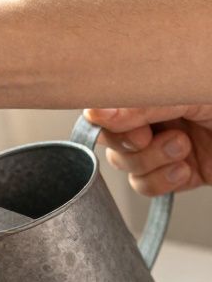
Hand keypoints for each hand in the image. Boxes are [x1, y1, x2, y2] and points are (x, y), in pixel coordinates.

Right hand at [85, 106, 211, 195]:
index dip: (106, 123)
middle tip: (148, 137)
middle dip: (128, 144)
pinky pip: (145, 186)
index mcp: (148, 95)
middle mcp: (150, 121)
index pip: (103, 109)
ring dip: (152, 160)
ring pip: (125, 164)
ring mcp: (160, 149)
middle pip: (108, 140)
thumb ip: (138, 107)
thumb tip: (95, 113)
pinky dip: (163, 181)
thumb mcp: (180, 97)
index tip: (123, 124)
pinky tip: (186, 168)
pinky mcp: (174, 175)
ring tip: (182, 145)